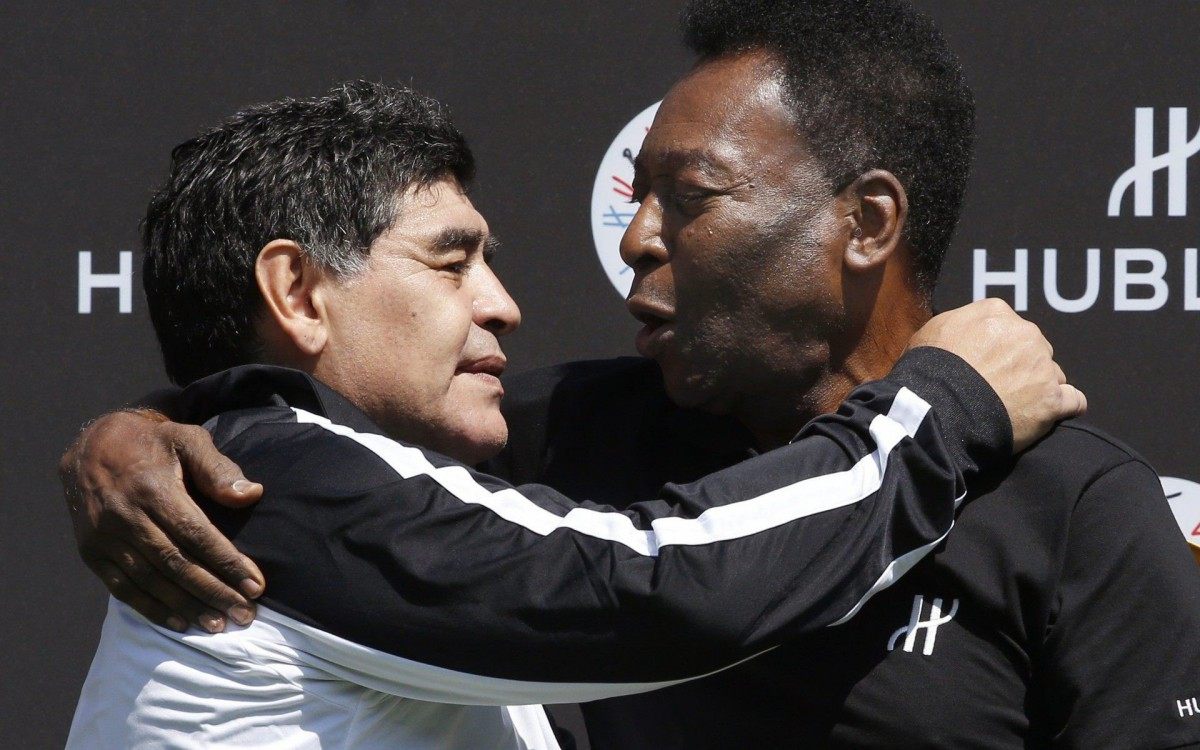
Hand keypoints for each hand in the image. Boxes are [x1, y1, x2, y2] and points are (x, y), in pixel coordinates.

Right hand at [60, 409, 265, 631]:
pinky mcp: (90, 552)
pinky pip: (122, 588)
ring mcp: (104, 537)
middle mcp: (125, 516)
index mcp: (152, 489)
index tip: (256, 586)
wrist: (90, 445)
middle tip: (245, 614)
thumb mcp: (187, 439)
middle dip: (214, 592)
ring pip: (151, 581)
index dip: (227, 563)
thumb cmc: (152, 444)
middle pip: (176, 564)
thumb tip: (252, 494)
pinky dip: (151, 608)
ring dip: (187, 606)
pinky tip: (180, 622)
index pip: (196, 534)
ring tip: (219, 624)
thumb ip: (218, 468)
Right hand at [908, 298, 1085, 452]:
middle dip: (1022, 366)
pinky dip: (1063, 408)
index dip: (997, 346)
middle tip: (997, 387)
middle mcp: (1026, 334)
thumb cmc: (929, 371)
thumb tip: (966, 331)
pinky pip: (1074, 401)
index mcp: (996, 313)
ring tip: (1014, 407)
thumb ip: (959, 324)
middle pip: (1034, 348)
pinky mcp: (1053, 400)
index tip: (986, 363)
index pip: (1008, 326)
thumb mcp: (931, 332)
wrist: (938, 409)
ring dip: (1039, 388)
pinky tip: (1048, 416)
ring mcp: (1043, 367)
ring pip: (1053, 374)